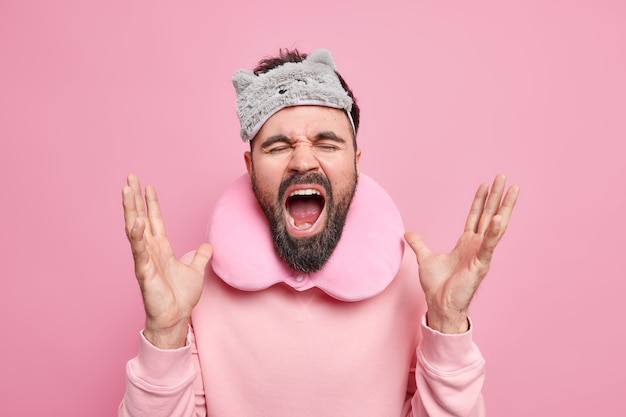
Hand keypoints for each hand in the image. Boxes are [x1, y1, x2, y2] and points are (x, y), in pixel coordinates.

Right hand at [122, 174, 211, 347]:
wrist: (176, 318)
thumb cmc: (181, 298)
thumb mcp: (196, 271)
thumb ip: (200, 257)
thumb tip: (208, 246)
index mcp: (161, 249)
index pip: (155, 220)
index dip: (151, 203)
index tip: (146, 185)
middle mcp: (150, 251)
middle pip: (140, 218)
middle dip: (134, 199)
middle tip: (129, 178)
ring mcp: (145, 260)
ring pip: (135, 230)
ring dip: (130, 210)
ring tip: (126, 191)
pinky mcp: (143, 272)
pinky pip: (139, 251)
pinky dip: (137, 236)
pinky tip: (136, 221)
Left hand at [404, 174, 518, 333]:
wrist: (440, 305)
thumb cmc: (437, 286)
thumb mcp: (425, 258)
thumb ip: (419, 244)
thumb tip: (408, 233)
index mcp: (466, 243)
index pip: (475, 216)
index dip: (480, 200)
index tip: (486, 184)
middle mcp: (477, 246)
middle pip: (489, 215)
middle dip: (496, 196)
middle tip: (504, 177)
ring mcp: (481, 254)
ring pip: (496, 225)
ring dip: (504, 206)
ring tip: (513, 189)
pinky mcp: (481, 264)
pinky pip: (489, 244)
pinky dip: (494, 231)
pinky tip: (499, 217)